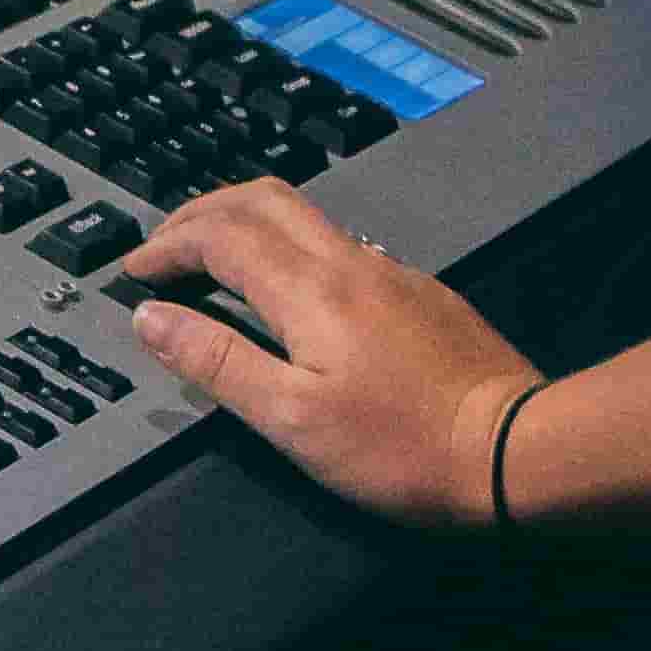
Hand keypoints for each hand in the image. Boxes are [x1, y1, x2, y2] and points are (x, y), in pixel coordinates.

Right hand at [118, 181, 545, 526]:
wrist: (516, 451)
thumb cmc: (405, 449)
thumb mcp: (290, 419)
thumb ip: (217, 361)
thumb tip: (152, 317)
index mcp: (310, 290)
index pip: (220, 236)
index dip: (167, 245)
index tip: (135, 268)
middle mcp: (351, 264)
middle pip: (263, 199)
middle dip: (202, 211)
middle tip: (165, 242)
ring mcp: (392, 274)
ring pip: (305, 216)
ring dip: (247, 222)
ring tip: (215, 257)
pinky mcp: (421, 295)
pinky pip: (342, 246)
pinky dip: (293, 248)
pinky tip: (291, 291)